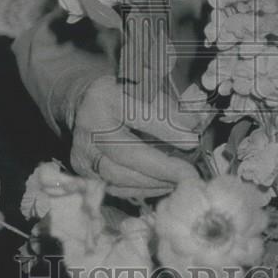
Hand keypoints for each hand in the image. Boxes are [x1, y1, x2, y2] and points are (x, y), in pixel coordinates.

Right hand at [71, 75, 199, 198]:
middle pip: (126, 152)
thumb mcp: (144, 87)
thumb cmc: (122, 93)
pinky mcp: (83, 171)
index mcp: (105, 96)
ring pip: (118, 176)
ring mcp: (83, 151)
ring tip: (179, 182)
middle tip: (188, 175)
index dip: (167, 131)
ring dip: (153, 183)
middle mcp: (89, 125)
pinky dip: (142, 189)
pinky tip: (163, 186)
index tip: (192, 142)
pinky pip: (115, 187)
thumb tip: (194, 124)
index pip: (139, 116)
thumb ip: (168, 106)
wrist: (83, 103)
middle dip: (161, 167)